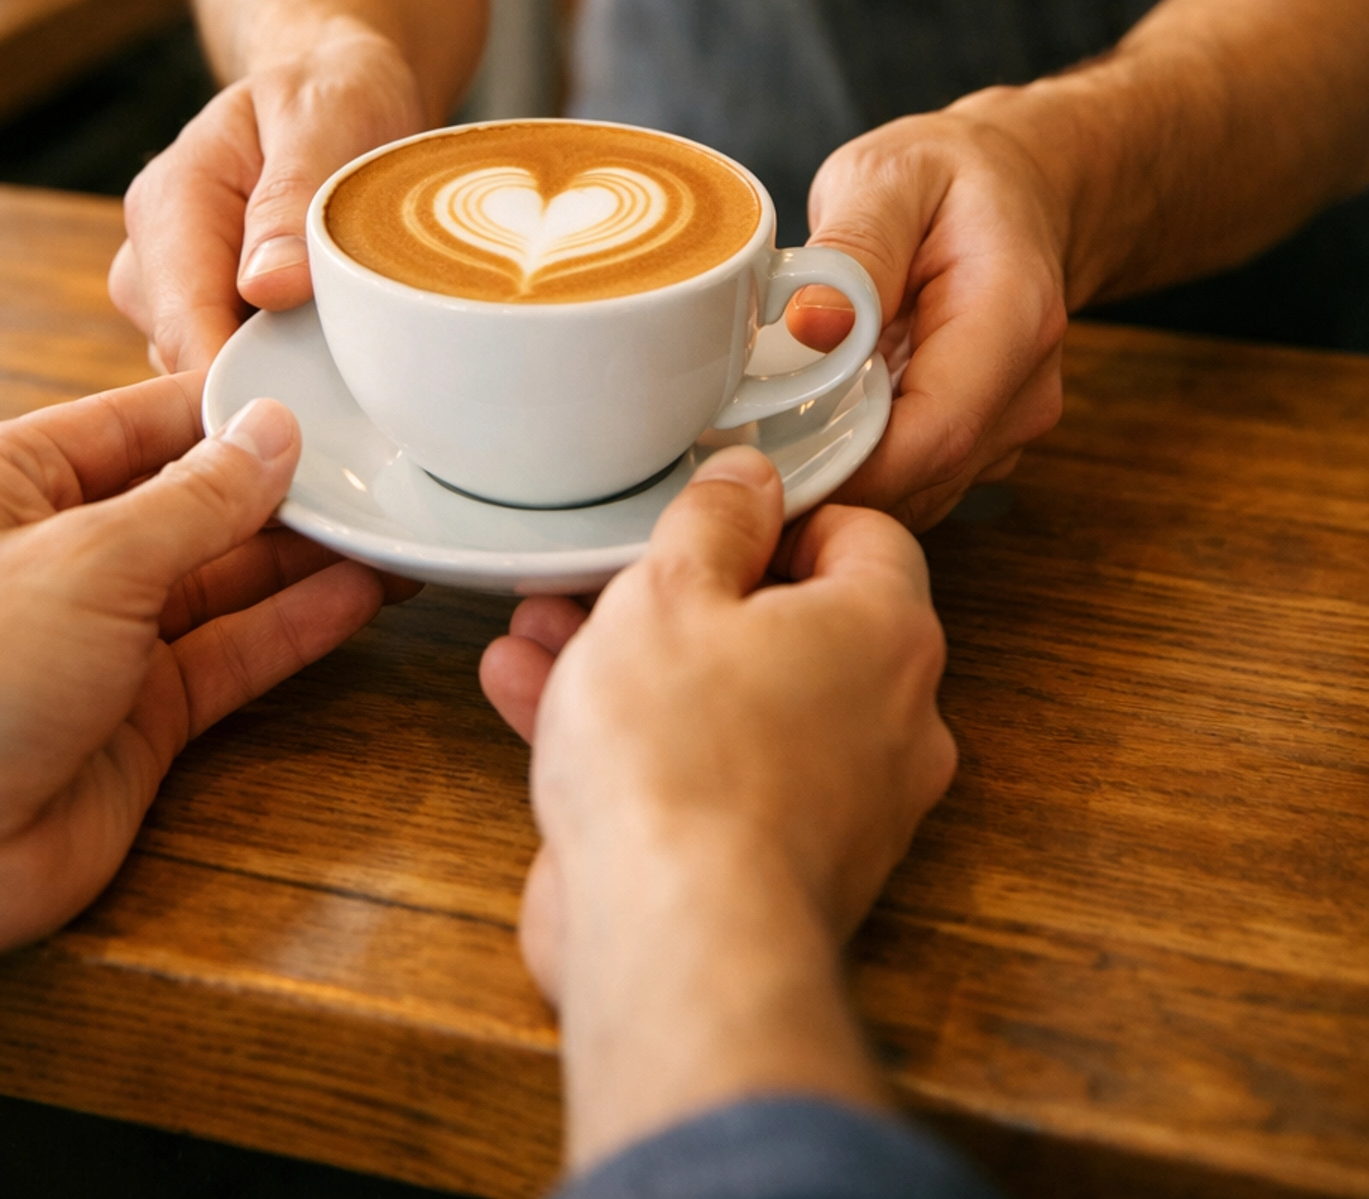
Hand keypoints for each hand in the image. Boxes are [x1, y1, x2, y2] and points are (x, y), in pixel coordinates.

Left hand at [0, 379, 387, 1083]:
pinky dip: (295, 625)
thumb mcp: (87, 557)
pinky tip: (362, 592)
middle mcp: (53, 553)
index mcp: (7, 481)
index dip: (230, 406)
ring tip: (393, 519)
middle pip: (189, 500)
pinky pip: (231, 654)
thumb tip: (274, 435)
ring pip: (221, 580)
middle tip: (378, 459)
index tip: (318, 390)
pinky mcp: (137, 718)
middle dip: (279, 484)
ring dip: (303, 555)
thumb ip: (197, 499)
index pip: (141, 420)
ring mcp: (97, 639)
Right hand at [110, 20, 422, 373]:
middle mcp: (155, 254)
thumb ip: (292, 196)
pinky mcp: (210, 315)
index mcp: (172, 200)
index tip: (292, 421)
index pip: (183, 318)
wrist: (340, 89)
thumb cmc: (333, 95)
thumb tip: (265, 288)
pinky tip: (332, 364)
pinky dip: (280, 374)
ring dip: (272, 383)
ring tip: (350, 366)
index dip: (230, 378)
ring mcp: (176, 291)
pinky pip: (232, 368)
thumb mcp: (326, 119)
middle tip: (347, 399)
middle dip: (256, 386)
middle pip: (185, 360)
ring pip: (205, 374)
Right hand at [480, 450, 955, 1168]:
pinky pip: (711, 776)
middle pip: (791, 623)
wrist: (673, 941)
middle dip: (683, 592)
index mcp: (886, 634)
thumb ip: (713, 518)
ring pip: (738, 701)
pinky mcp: (777, 870)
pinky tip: (530, 698)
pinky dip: (638, 738)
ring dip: (639, 660)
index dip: (779, 513)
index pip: (864, 536)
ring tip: (541, 626)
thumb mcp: (672, 589)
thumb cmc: (681, 754)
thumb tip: (748, 477)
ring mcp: (840, 806)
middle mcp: (889, 722)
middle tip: (607, 571)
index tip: (710, 512)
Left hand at [784, 102, 1069, 529]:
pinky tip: (805, 426)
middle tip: (732, 453)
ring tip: (761, 432)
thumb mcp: (890, 178)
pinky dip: (855, 467)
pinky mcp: (980, 443)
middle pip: (921, 478)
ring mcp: (1007, 426)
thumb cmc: (949, 179)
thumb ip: (854, 245)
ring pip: (913, 494)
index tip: (762, 460)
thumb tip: (811, 324)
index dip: (848, 465)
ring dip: (837, 478)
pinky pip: (911, 481)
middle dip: (827, 479)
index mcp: (1013, 319)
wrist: (1015, 188)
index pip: (936, 432)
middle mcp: (1023, 390)